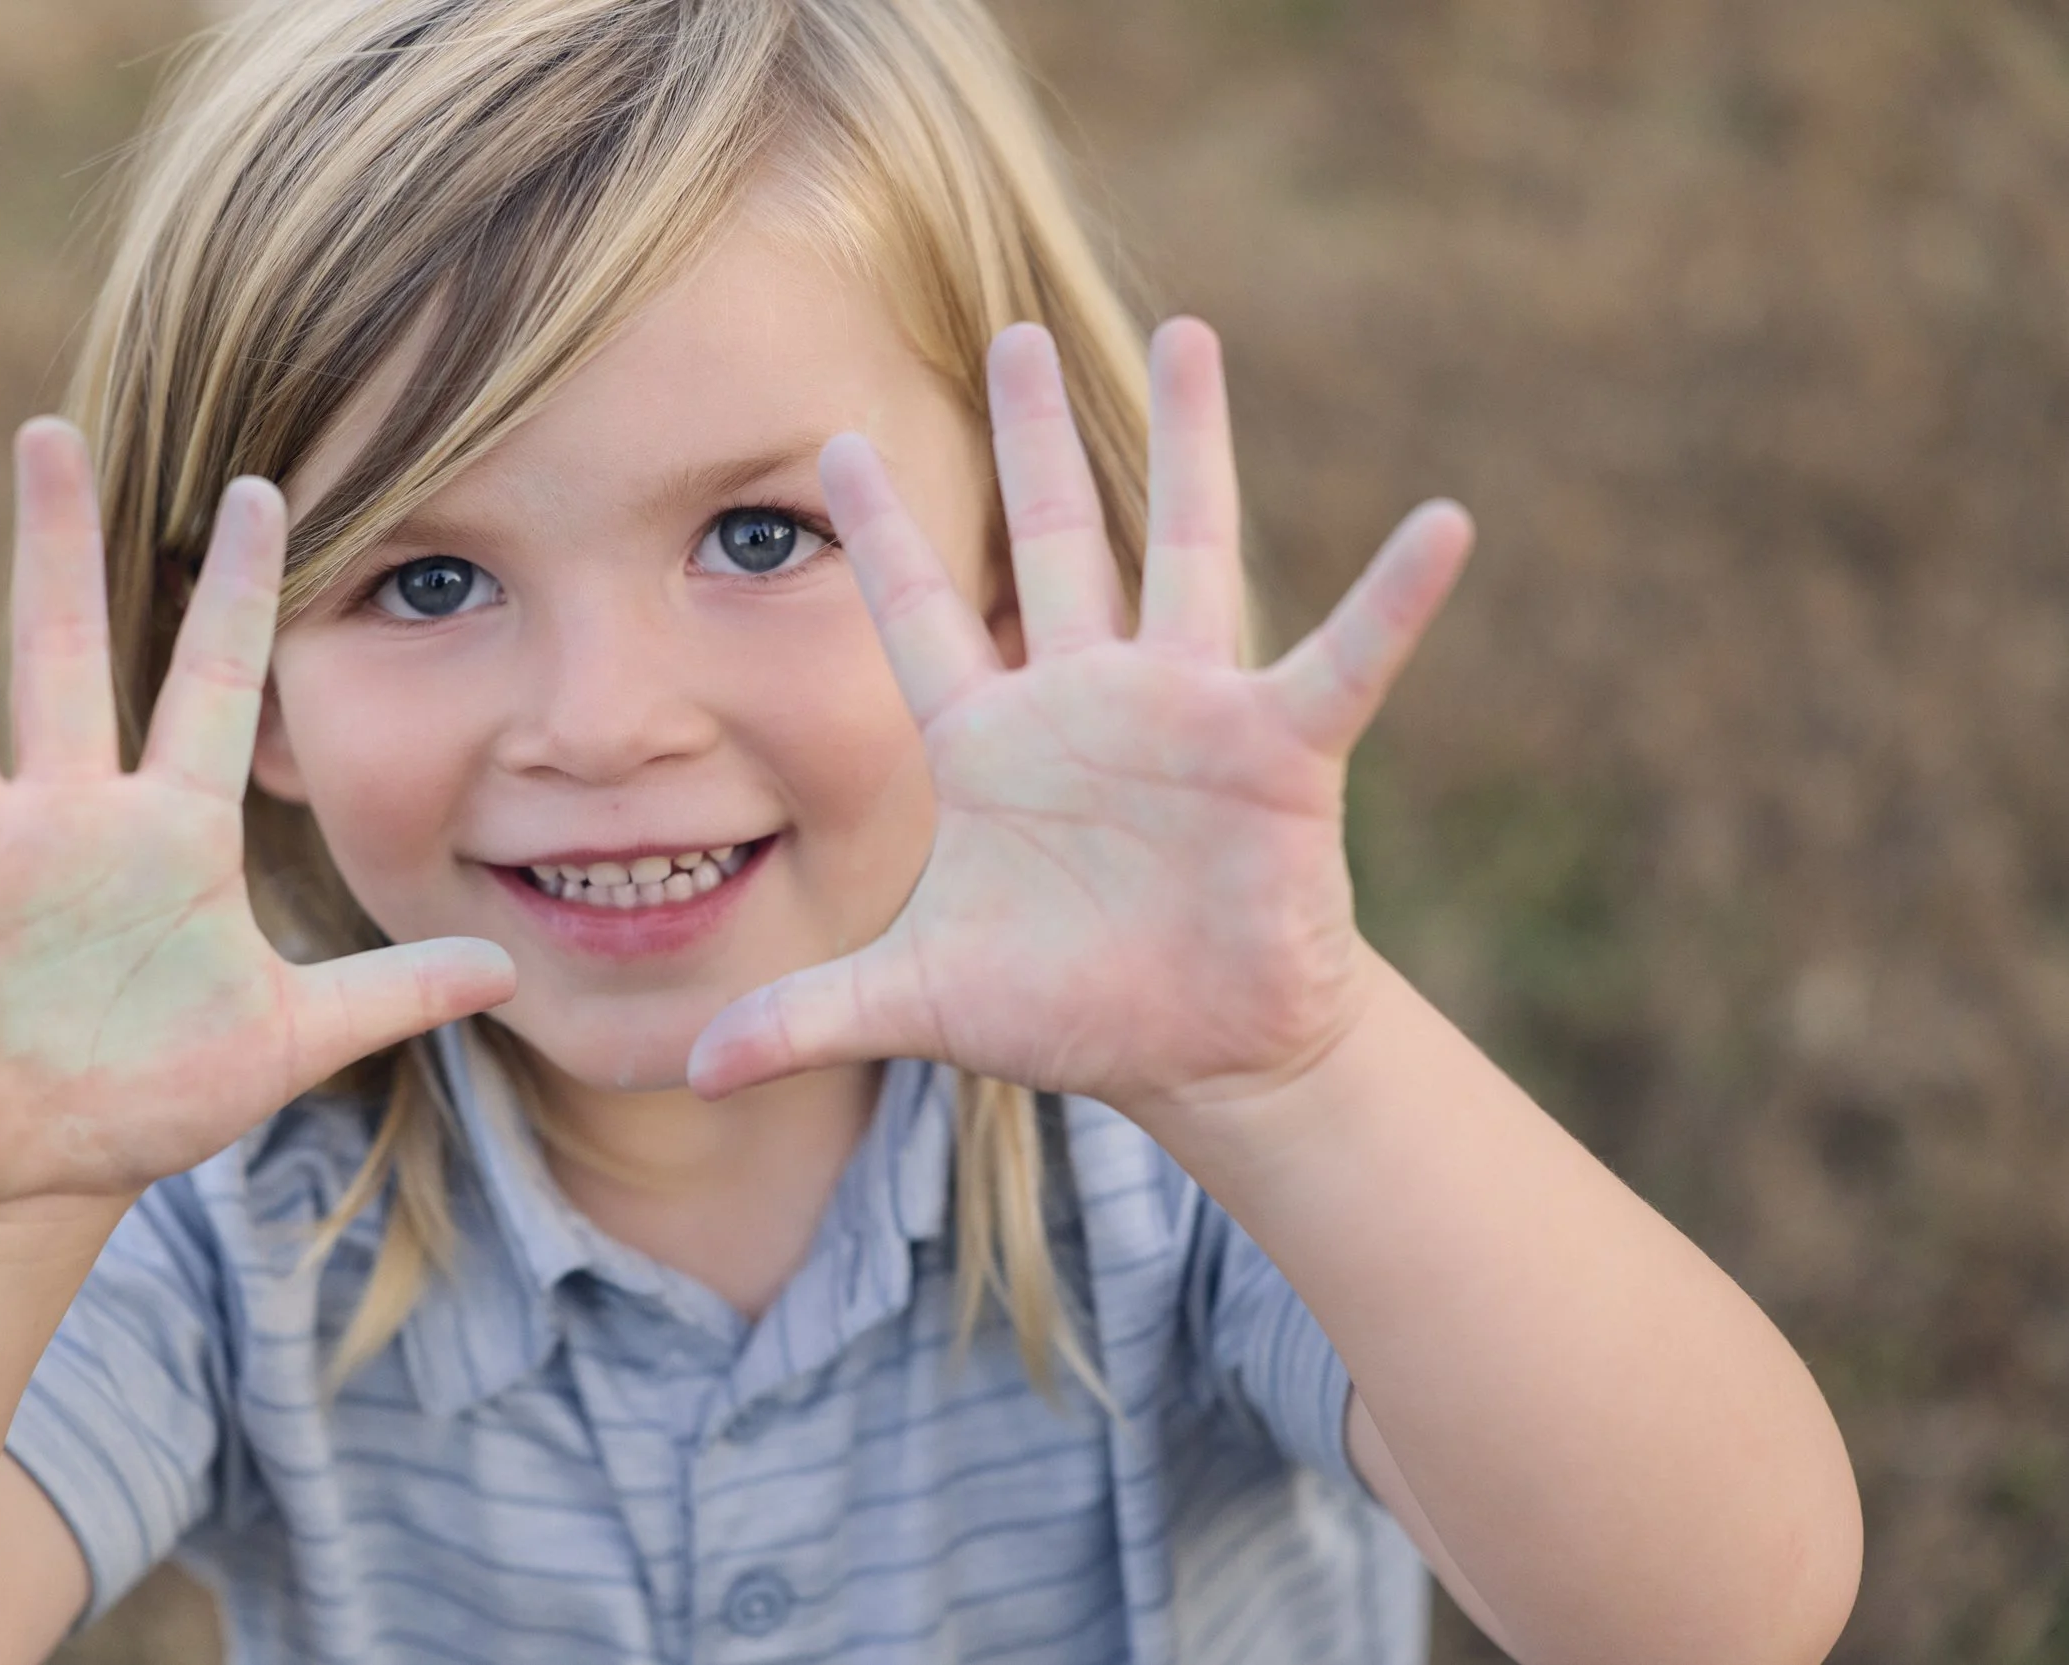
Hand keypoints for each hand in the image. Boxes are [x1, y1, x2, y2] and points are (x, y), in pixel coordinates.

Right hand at [0, 420, 513, 1214]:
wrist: (53, 1157)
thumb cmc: (166, 1080)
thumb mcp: (294, 1039)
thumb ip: (392, 992)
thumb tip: (508, 967)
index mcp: (170, 834)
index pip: (214, 686)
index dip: (239, 593)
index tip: (266, 485)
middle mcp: (66, 824)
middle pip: (63, 659)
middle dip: (61, 550)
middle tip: (53, 426)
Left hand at [688, 319, 1469, 1120]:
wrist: (1198, 1052)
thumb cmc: (1065, 1008)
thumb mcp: (921, 1003)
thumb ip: (807, 1012)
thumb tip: (692, 1067)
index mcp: (989, 745)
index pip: (920, 616)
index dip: (882, 534)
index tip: (835, 440)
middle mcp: (1084, 702)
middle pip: (1050, 541)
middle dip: (1027, 440)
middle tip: (1010, 331)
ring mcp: (1183, 714)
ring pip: (1184, 550)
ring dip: (1190, 443)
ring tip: (1192, 330)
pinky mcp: (1276, 753)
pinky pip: (1340, 659)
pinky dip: (1390, 600)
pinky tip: (1443, 525)